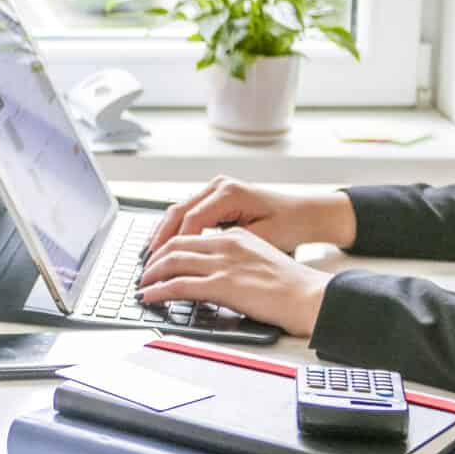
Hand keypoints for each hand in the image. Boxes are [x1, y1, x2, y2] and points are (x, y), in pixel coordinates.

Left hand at [138, 225, 332, 339]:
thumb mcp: (260, 258)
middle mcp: (227, 244)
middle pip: (176, 244)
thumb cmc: (292, 285)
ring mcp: (224, 264)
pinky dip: (159, 290)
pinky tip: (150, 297)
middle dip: (154, 258)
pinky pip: (180, 285)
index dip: (168, 245)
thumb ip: (235, 258)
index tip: (158, 257)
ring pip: (173, 262)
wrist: (310, 297)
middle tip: (144, 271)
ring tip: (142, 285)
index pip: (191, 234)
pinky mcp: (223, 285)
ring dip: (151, 274)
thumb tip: (214, 271)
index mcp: (236, 236)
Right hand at [148, 176, 357, 254]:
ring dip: (164, 233)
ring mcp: (216, 189)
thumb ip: (229, 247)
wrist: (307, 212)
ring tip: (151, 256)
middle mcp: (219, 186)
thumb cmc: (290, 225)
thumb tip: (201, 264)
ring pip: (179, 210)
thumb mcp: (261, 239)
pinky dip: (176, 229)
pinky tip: (167, 245)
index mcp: (229, 193)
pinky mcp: (217, 197)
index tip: (163, 267)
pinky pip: (189, 212)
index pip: (191, 221)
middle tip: (147, 264)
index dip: (174, 246)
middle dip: (161, 239)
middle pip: (178, 212)